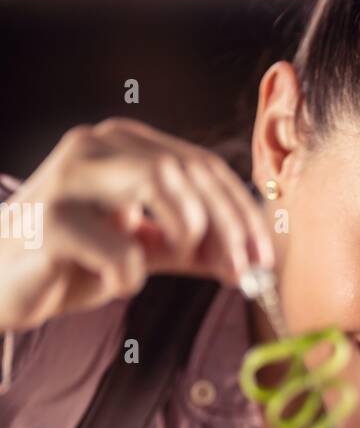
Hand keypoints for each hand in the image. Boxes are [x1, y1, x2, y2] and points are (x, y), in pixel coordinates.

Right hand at [0, 117, 274, 332]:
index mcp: (121, 144)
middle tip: (245, 272)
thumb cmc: (74, 260)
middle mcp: (94, 146)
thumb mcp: (145, 249)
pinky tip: (115, 282)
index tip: (266, 257)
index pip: (201, 165)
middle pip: (187, 169)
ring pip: (157, 181)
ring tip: (184, 264)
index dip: (241, 210)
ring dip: (189, 233)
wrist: (1, 283)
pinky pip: (120, 246)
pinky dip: (132, 274)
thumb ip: (196, 248)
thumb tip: (252, 260)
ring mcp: (68, 178)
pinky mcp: (50, 220)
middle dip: (228, 224)